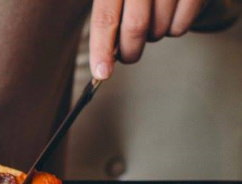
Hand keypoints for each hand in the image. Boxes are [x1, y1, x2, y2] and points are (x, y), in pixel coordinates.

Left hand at [89, 0, 207, 78]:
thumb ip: (108, 18)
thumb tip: (104, 54)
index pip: (105, 18)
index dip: (101, 48)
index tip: (102, 72)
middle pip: (135, 27)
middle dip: (130, 50)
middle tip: (129, 55)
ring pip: (159, 29)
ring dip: (153, 34)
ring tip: (154, 18)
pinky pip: (180, 26)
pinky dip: (174, 28)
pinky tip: (172, 13)